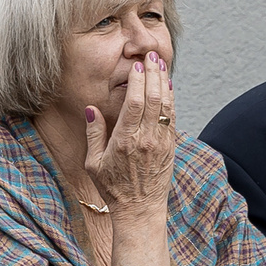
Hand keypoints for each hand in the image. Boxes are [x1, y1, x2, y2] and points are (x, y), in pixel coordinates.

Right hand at [79, 56, 177, 264]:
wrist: (139, 210)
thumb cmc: (112, 188)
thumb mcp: (93, 163)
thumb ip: (94, 134)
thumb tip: (92, 108)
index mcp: (125, 141)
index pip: (135, 103)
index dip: (138, 81)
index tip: (136, 65)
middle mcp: (146, 139)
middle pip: (154, 98)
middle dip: (154, 73)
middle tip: (151, 55)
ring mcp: (161, 143)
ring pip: (167, 105)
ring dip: (165, 82)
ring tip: (161, 64)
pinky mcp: (170, 147)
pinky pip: (173, 117)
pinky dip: (172, 99)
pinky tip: (168, 87)